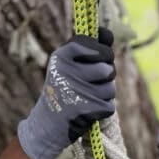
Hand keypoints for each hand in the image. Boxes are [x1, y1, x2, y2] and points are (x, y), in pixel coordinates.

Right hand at [17, 29, 115, 158]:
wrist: (47, 124)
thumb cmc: (62, 89)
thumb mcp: (66, 64)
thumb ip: (87, 48)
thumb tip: (109, 34)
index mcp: (61, 56)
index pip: (93, 43)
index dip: (103, 50)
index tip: (101, 56)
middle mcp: (67, 72)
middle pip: (108, 67)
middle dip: (107, 74)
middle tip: (95, 80)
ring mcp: (77, 92)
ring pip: (111, 88)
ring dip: (105, 94)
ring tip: (88, 96)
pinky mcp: (86, 111)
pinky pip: (109, 106)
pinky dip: (103, 109)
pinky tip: (89, 110)